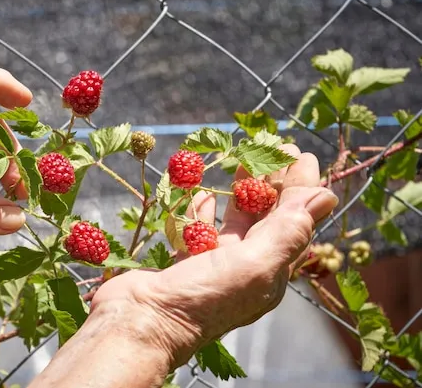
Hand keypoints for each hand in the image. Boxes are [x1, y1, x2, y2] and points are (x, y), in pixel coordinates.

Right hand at [89, 144, 338, 367]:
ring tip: (242, 161)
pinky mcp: (185, 261)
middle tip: (271, 148)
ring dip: (241, 191)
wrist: (143, 321)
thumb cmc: (202, 296)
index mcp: (270, 270)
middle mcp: (247, 267)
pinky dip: (204, 210)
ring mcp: (215, 264)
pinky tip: (204, 193)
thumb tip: (326, 195)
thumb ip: (289, 229)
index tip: (297, 153)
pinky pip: (200, 230)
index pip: (295, 220)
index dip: (300, 185)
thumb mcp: (254, 263)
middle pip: (267, 217)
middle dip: (271, 182)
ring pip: (235, 221)